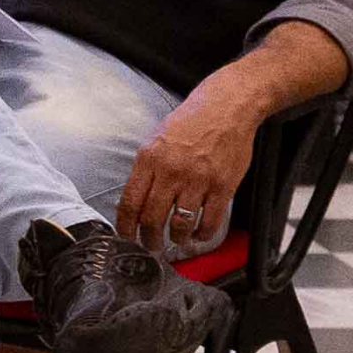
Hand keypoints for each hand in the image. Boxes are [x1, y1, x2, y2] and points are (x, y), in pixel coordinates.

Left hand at [118, 89, 256, 254]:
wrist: (227, 107)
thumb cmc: (191, 121)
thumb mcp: (157, 139)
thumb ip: (146, 168)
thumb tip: (135, 198)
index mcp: (149, 159)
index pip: (129, 202)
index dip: (125, 226)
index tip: (126, 237)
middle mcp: (171, 171)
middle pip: (152, 218)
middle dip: (149, 239)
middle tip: (151, 246)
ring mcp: (198, 180)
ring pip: (180, 224)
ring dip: (176, 239)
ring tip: (176, 240)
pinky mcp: (223, 186)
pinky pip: (210, 220)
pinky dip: (202, 234)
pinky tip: (199, 234)